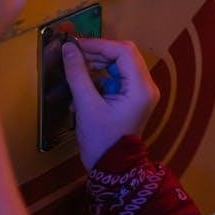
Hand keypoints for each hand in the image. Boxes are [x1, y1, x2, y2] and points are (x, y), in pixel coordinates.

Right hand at [62, 38, 158, 169]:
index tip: (75, 46)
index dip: (98, 45)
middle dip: (98, 53)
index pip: (123, 51)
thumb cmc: (101, 139)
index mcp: (140, 88)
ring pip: (120, 65)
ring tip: (76, 72)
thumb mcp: (86, 105)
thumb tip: (68, 49)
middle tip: (75, 55)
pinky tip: (81, 88)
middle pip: (124, 55)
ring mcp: (141, 93)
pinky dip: (100, 78)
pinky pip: (117, 78)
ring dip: (97, 65)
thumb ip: (77, 73)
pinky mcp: (132, 99)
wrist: (112, 170)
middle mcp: (146, 86)